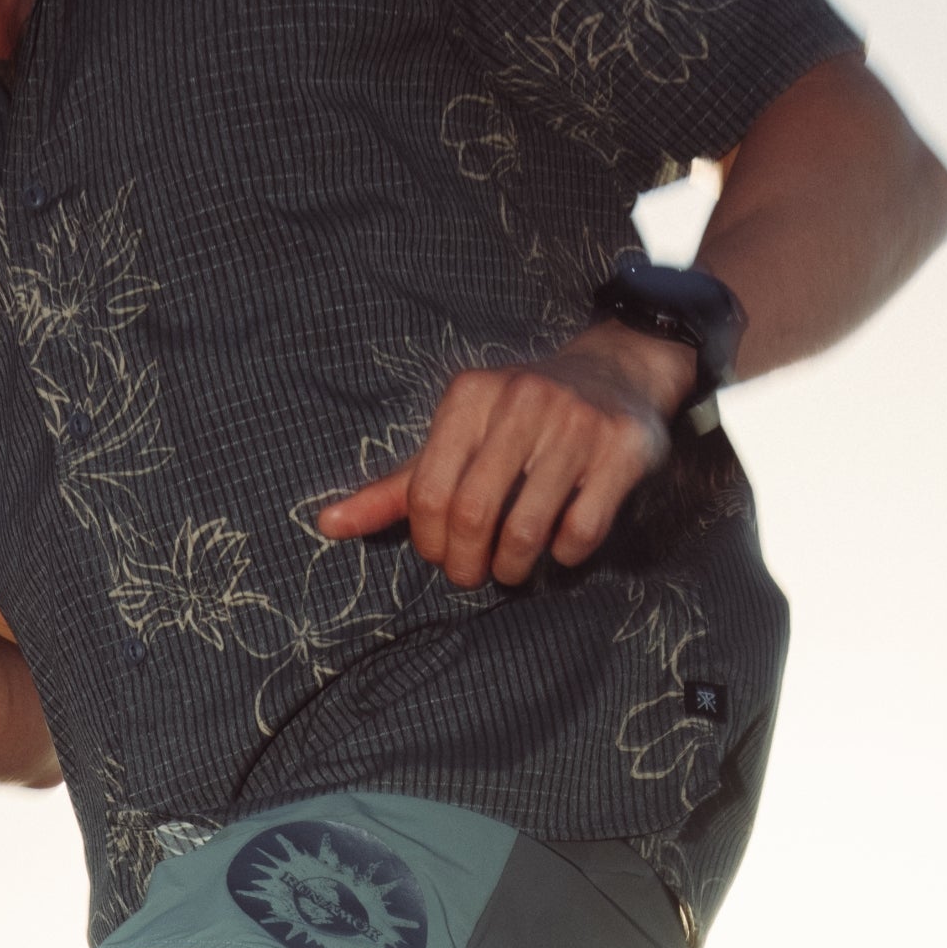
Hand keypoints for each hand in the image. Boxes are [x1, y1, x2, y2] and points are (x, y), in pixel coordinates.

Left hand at [313, 326, 693, 587]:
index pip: (428, 491)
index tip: (440, 556)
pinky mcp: (620, 450)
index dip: (428, 542)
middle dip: (466, 563)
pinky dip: (564, 555)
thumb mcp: (454, 439)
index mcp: (469, 396)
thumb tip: (326, 524)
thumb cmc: (517, 418)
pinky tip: (558, 550)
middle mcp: (520, 401)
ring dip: (513, 568)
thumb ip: (395, 487)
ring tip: (510, 571)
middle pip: (473, 514)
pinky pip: (581, 529)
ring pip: (527, 528)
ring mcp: (575, 424)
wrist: (613, 371)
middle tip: (471, 575)